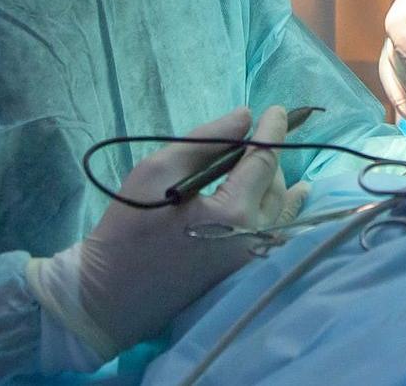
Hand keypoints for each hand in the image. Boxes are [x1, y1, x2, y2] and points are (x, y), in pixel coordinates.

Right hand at [50, 107, 307, 357]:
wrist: (111, 295)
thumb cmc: (129, 228)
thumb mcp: (159, 169)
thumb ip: (207, 141)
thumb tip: (245, 116)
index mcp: (234, 213)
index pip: (265, 160)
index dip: (272, 131)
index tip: (277, 109)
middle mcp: (254, 238)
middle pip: (275, 186)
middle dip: (268, 157)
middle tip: (254, 137)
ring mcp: (251, 261)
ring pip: (279, 211)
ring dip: (277, 183)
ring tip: (277, 161)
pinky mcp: (243, 273)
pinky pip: (276, 234)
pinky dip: (284, 211)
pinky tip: (295, 197)